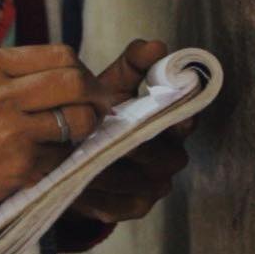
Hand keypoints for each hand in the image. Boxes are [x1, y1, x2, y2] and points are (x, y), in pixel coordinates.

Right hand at [0, 45, 113, 203]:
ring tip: (77, 127)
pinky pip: (68, 152)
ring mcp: (10, 133)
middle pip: (75, 83)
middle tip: (99, 105)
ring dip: (88, 124)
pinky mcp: (23, 164)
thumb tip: (88, 74)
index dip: (83, 69)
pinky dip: (68, 151)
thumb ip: (32, 68)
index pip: (61, 55)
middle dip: (96, 94)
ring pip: (80, 119)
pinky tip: (52, 149)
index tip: (86, 83)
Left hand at [68, 38, 193, 222]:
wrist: (83, 155)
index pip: (184, 119)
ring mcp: (156, 186)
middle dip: (126, 143)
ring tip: (73, 155)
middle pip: (156, 153)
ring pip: (132, 179)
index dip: (171, 114)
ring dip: (102, 167)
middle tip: (95, 133)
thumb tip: (156, 45)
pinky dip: (92, 192)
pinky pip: (116, 204)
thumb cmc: (104, 114)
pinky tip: (70, 179)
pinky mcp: (135, 208)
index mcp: (174, 125)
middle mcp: (172, 156)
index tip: (147, 106)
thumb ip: (133, 65)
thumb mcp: (115, 86)